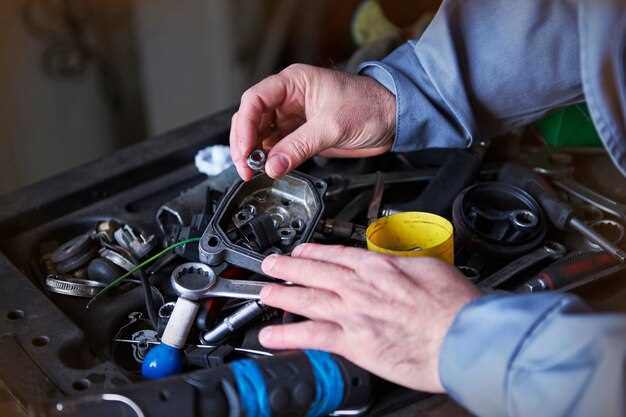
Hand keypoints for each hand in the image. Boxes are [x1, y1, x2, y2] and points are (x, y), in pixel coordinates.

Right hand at [230, 64, 395, 179]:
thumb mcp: (331, 127)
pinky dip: (269, 158)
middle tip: (245, 167)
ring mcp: (294, 116)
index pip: (255, 100)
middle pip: (252, 118)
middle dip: (245, 143)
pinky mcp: (301, 133)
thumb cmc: (370, 107)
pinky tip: (268, 168)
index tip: (245, 151)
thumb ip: (299, 147)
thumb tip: (272, 166)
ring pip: (262, 133)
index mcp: (294, 83)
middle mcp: (289, 98)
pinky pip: (277, 145)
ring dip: (255, 153)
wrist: (393, 120)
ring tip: (254, 171)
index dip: (245, 127)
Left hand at [258, 243, 479, 392]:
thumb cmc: (454, 307)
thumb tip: (391, 265)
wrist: (463, 338)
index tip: (301, 250)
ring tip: (263, 292)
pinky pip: (312, 336)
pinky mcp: (354, 342)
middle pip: (315, 271)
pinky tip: (270, 337)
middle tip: (270, 264)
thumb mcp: (429, 268)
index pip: (337, 254)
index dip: (314, 252)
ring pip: (307, 298)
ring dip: (281, 294)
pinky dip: (288, 336)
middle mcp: (361, 286)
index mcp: (379, 267)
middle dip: (288, 266)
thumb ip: (402, 265)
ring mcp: (354, 313)